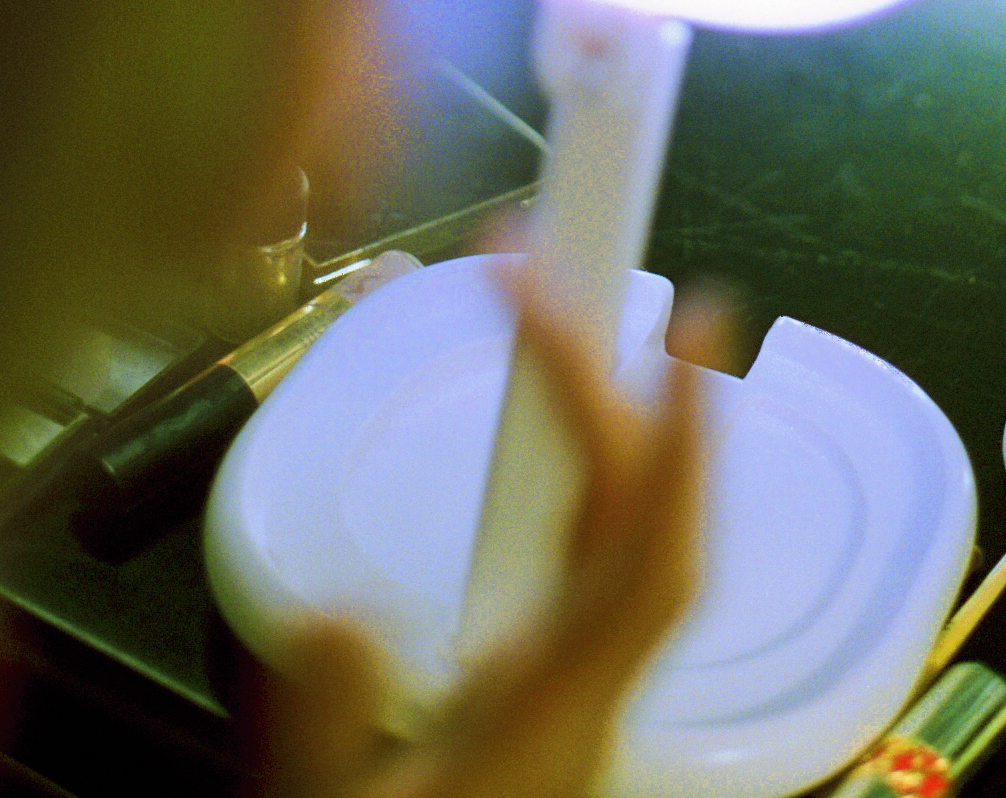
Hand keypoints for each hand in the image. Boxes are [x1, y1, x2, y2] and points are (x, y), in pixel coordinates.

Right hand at [253, 277, 730, 797]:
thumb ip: (332, 720)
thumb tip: (347, 610)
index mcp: (556, 719)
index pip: (646, 558)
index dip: (673, 440)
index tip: (660, 325)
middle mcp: (592, 699)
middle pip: (655, 530)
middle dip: (653, 401)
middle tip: (625, 285)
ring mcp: (583, 701)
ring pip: (645, 549)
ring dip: (639, 438)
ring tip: (600, 339)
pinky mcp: (557, 706)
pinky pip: (609, 573)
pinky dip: (611, 489)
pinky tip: (573, 454)